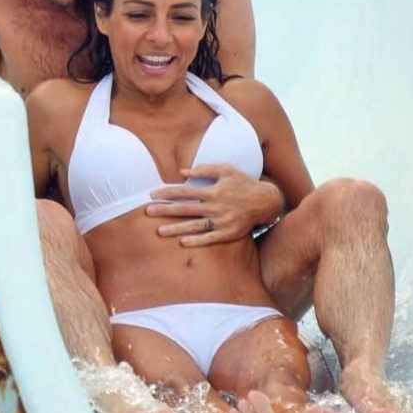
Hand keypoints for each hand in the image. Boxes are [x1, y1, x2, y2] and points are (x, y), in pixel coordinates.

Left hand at [146, 164, 283, 246]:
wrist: (266, 201)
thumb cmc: (243, 183)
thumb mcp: (226, 170)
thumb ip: (205, 169)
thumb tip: (182, 170)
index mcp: (213, 190)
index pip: (185, 191)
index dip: (168, 192)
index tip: (152, 194)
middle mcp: (216, 206)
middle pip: (186, 209)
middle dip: (165, 210)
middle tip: (147, 212)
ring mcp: (222, 221)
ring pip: (195, 226)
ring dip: (176, 229)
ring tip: (159, 231)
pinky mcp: (229, 233)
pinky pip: (210, 238)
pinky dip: (197, 241)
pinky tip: (182, 242)